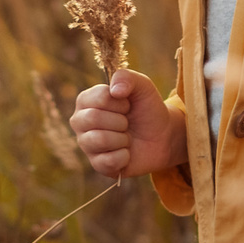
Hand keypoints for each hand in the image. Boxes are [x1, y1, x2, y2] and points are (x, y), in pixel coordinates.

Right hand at [69, 68, 187, 179]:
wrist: (163, 136)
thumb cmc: (147, 108)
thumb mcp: (142, 86)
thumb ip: (127, 77)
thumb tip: (114, 91)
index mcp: (86, 101)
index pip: (98, 98)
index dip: (120, 102)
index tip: (128, 105)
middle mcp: (81, 122)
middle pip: (93, 118)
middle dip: (120, 120)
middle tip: (128, 123)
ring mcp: (87, 145)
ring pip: (99, 140)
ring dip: (122, 138)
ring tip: (127, 137)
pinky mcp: (97, 165)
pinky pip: (108, 161)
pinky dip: (125, 156)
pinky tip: (127, 153)